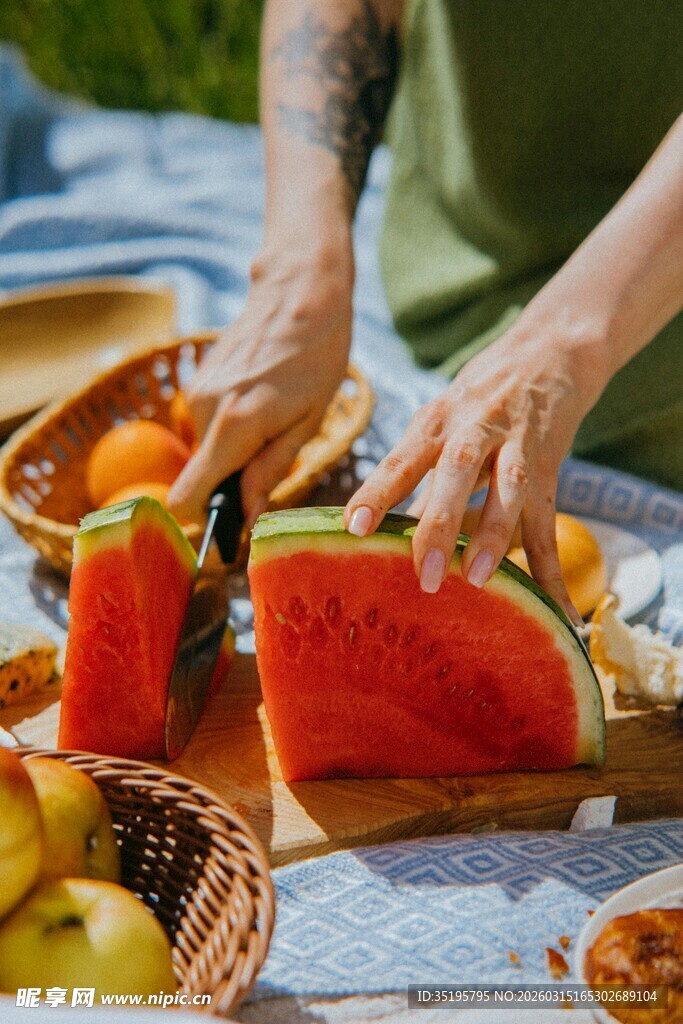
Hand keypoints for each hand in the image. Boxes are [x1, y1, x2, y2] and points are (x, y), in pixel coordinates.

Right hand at [167, 244, 352, 524]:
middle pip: (203, 476)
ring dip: (236, 451)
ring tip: (275, 418)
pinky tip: (262, 401)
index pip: (186, 497)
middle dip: (234, 480)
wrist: (300, 292)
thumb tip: (248, 515)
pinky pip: (209, 425)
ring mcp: (195, 393)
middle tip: (277, 453)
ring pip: (208, 450)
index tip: (232, 525)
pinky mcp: (196, 382)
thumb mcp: (308, 422)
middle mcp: (203, 410)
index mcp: (233, 426)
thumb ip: (270, 471)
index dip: (205, 520)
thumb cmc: (317, 358)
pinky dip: (231, 428)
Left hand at [344, 312, 608, 623]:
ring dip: (496, 536)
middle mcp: (476, 427)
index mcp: (436, 421)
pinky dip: (553, 572)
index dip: (376, 493)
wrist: (550, 352)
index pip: (401, 458)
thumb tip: (381, 534)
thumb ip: (417, 478)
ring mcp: (518, 444)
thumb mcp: (440, 424)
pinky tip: (559, 614)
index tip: (352, 529)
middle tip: (427, 576)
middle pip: (457, 471)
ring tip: (480, 580)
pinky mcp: (551, 466)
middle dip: (441, 523)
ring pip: (509, 488)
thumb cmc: (477, 399)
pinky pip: (551, 524)